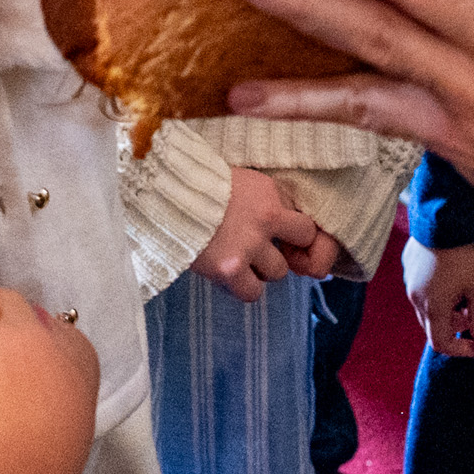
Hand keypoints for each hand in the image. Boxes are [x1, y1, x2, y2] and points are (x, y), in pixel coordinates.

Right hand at [190, 167, 341, 301]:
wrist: (166, 194)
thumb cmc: (201, 184)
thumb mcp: (245, 181)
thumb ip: (269, 201)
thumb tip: (288, 219)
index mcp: (271, 197)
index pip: (307, 229)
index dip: (295, 237)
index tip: (282, 239)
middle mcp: (265, 221)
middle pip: (293, 254)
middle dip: (278, 254)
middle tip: (258, 252)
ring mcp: (248, 247)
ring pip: (276, 274)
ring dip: (260, 270)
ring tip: (238, 260)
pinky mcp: (229, 268)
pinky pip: (251, 292)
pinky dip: (242, 287)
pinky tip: (229, 275)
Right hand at [404, 238, 473, 355]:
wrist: (446, 214)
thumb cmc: (466, 252)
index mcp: (432, 306)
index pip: (440, 342)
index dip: (459, 350)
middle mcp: (415, 296)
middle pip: (432, 325)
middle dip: (454, 325)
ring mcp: (409, 278)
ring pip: (426, 305)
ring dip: (446, 307)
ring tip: (467, 291)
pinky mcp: (409, 263)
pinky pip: (421, 286)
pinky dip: (436, 291)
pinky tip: (453, 275)